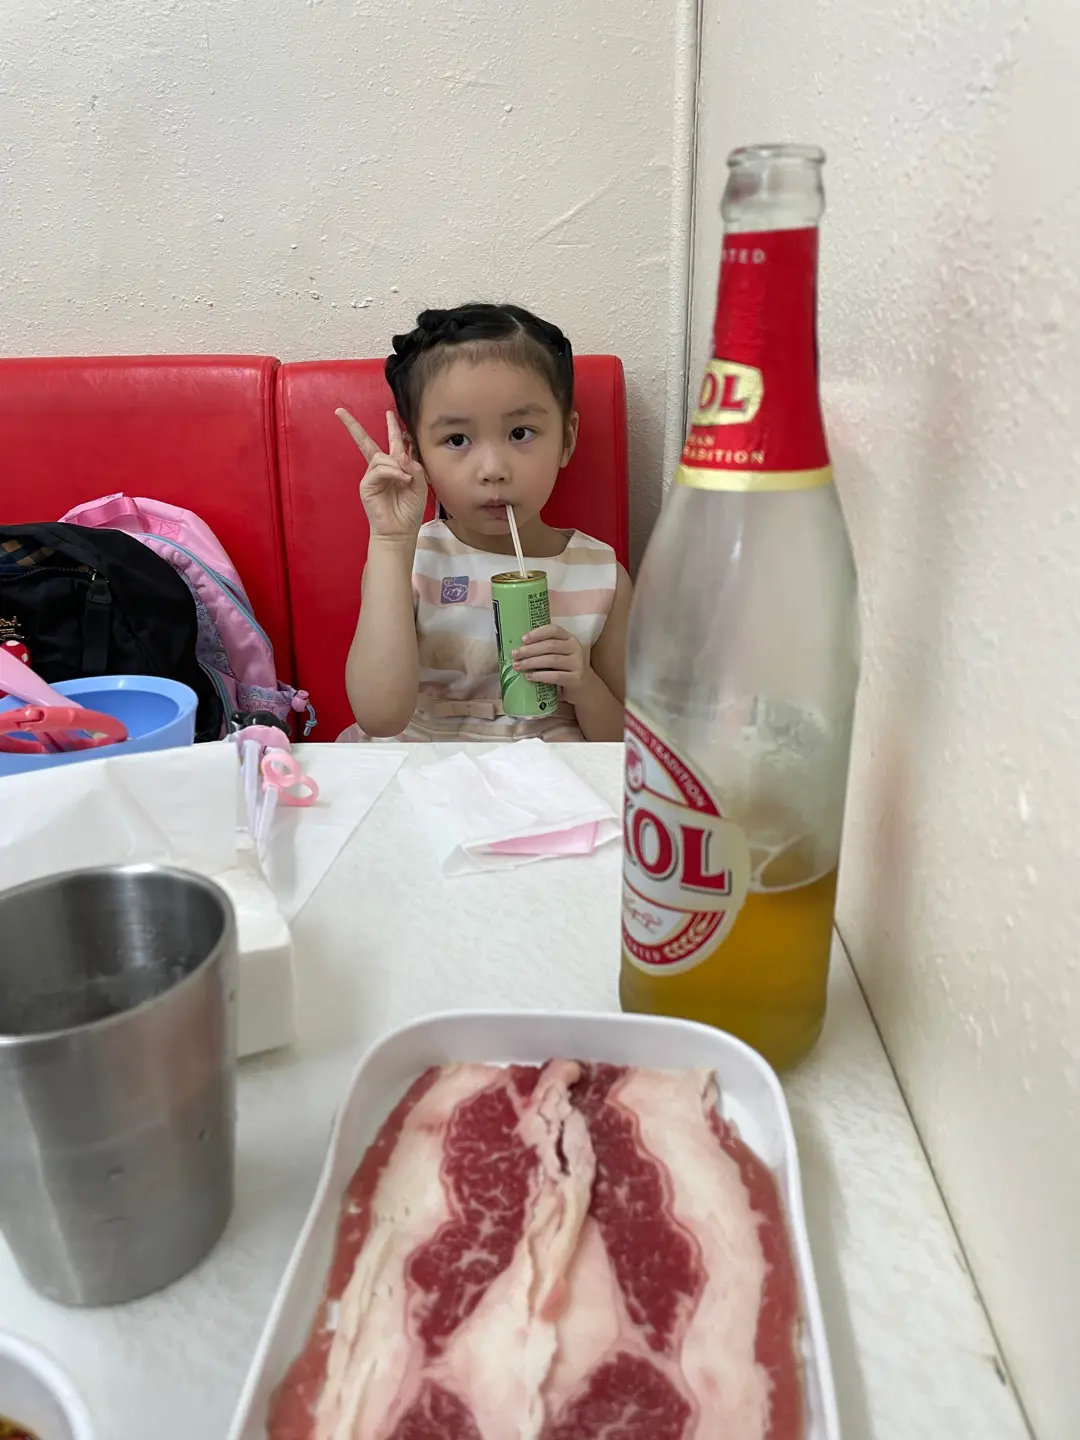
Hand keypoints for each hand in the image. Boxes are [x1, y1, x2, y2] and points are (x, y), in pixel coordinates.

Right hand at [336, 408, 427, 539]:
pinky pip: (378, 469)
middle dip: (354, 426)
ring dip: (396, 464)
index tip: (389, 414)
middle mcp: (380, 470)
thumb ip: (415, 467)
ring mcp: (372, 477)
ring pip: (380, 457)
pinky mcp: (367, 485)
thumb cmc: (410, 510)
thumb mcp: (420, 484)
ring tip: (406, 478)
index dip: (392, 429)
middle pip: (367, 443)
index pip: (392, 444)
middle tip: (341, 412)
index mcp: (394, 467)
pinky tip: (403, 480)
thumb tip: (403, 454)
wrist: (401, 530)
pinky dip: (392, 472)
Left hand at [512, 624, 588, 699]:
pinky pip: (556, 676)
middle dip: (530, 650)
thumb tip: (518, 648)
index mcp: (569, 638)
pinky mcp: (576, 679)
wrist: (582, 687)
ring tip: (518, 666)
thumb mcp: (558, 653)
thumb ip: (544, 648)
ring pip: (552, 660)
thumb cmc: (563, 667)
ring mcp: (577, 664)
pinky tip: (529, 677)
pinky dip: (540, 676)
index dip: (538, 633)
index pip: (553, 630)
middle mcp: (575, 648)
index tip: (523, 639)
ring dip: (532, 662)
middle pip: (550, 645)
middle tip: (515, 654)